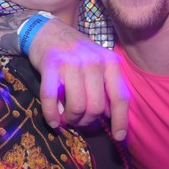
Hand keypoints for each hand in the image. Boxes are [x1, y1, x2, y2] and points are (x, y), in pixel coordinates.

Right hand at [28, 18, 129, 140]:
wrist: (48, 31)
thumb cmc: (75, 53)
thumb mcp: (97, 63)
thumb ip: (106, 86)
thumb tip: (111, 116)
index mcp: (109, 62)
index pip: (120, 97)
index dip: (120, 120)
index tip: (118, 137)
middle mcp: (93, 61)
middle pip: (96, 107)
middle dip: (86, 121)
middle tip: (78, 121)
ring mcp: (71, 63)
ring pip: (77, 106)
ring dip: (70, 119)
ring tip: (66, 118)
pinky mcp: (51, 65)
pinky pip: (52, 99)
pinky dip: (51, 115)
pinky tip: (53, 122)